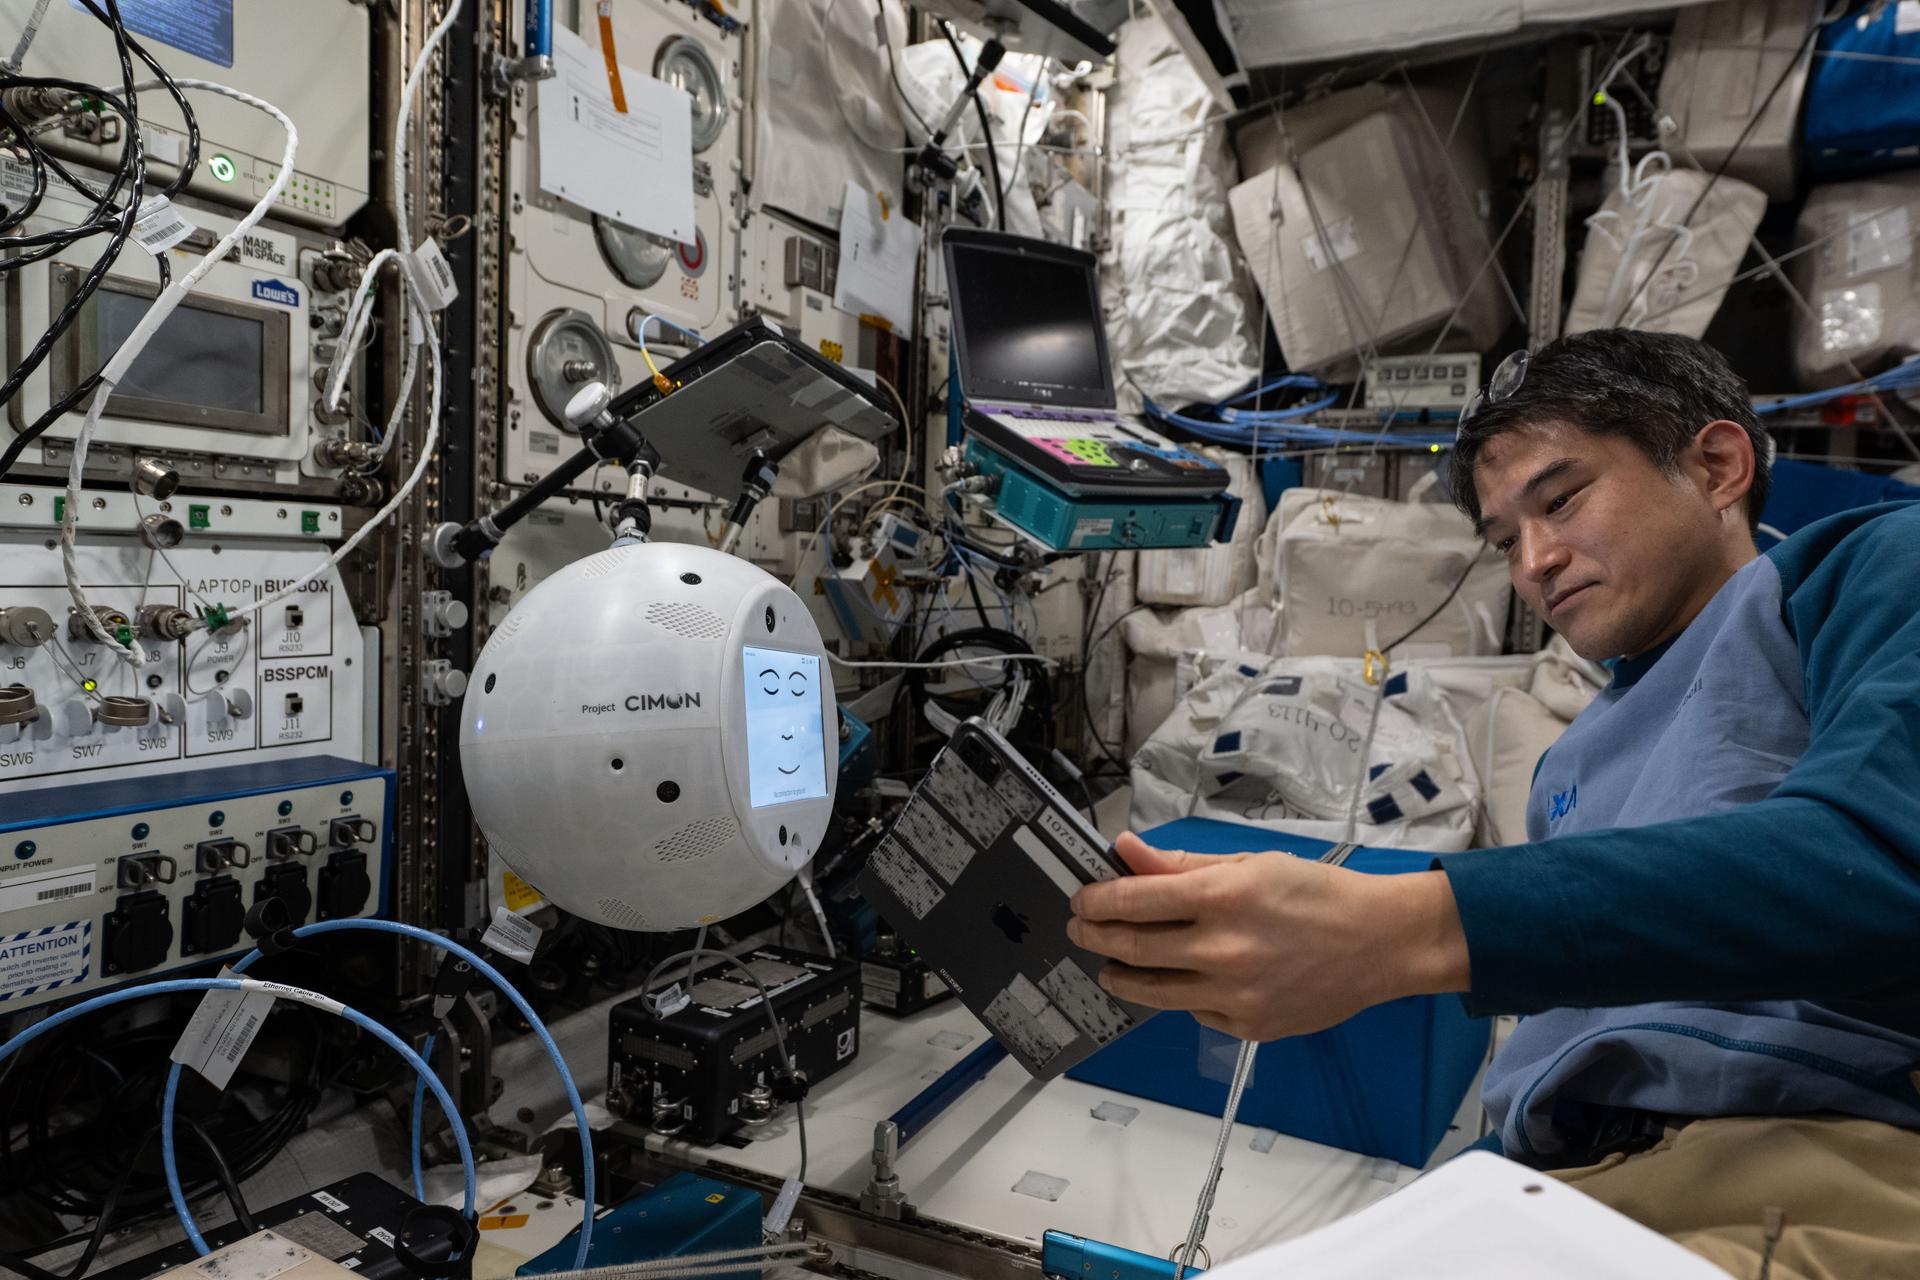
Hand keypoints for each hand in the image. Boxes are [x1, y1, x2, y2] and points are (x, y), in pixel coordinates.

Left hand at [1066, 832, 1470, 1040]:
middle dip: (1095, 936)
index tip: (1081, 898)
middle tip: (1080, 929)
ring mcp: (1235, 995)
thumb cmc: (1314, 893)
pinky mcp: (1248, 1027)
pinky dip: (1176, 994)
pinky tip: (1173, 980)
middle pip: (1133, 948)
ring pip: (1152, 991)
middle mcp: (1223, 949)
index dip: (1097, 899)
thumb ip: (1183, 865)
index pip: (1134, 900)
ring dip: (1119, 976)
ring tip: (1108, 966)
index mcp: (1223, 897)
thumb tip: (1126, 850)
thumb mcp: (1249, 864)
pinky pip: (1193, 1011)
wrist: (1379, 943)